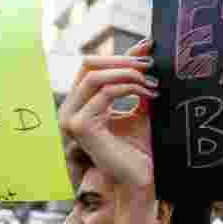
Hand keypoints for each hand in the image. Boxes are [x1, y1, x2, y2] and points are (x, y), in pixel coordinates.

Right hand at [58, 39, 157, 188]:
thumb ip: (136, 78)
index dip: (120, 54)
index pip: (92, 66)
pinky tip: (148, 95)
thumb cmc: (142, 147)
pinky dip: (128, 88)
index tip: (149, 50)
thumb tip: (145, 44)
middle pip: (88, 63)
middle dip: (123, 60)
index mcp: (80, 102)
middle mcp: (70, 108)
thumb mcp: (139, 104)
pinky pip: (104, 93)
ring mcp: (71, 118)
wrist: (143, 179)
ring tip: (152, 83)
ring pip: (94, 76)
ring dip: (128, 74)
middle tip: (151, 64)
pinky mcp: (80, 126)